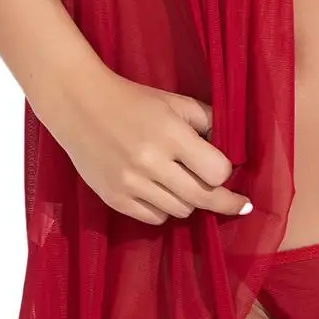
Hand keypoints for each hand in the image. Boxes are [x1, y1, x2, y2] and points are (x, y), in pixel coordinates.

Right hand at [38, 67, 253, 226]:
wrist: (79, 105)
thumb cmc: (133, 100)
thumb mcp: (176, 102)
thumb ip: (208, 122)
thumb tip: (231, 151)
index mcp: (170, 134)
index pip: (217, 171)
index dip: (225, 171)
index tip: (224, 169)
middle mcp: (150, 162)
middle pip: (202, 198)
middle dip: (224, 201)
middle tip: (239, 203)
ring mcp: (130, 183)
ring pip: (180, 211)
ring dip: (189, 200)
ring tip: (182, 183)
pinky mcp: (114, 198)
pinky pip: (154, 218)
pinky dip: (164, 208)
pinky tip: (161, 191)